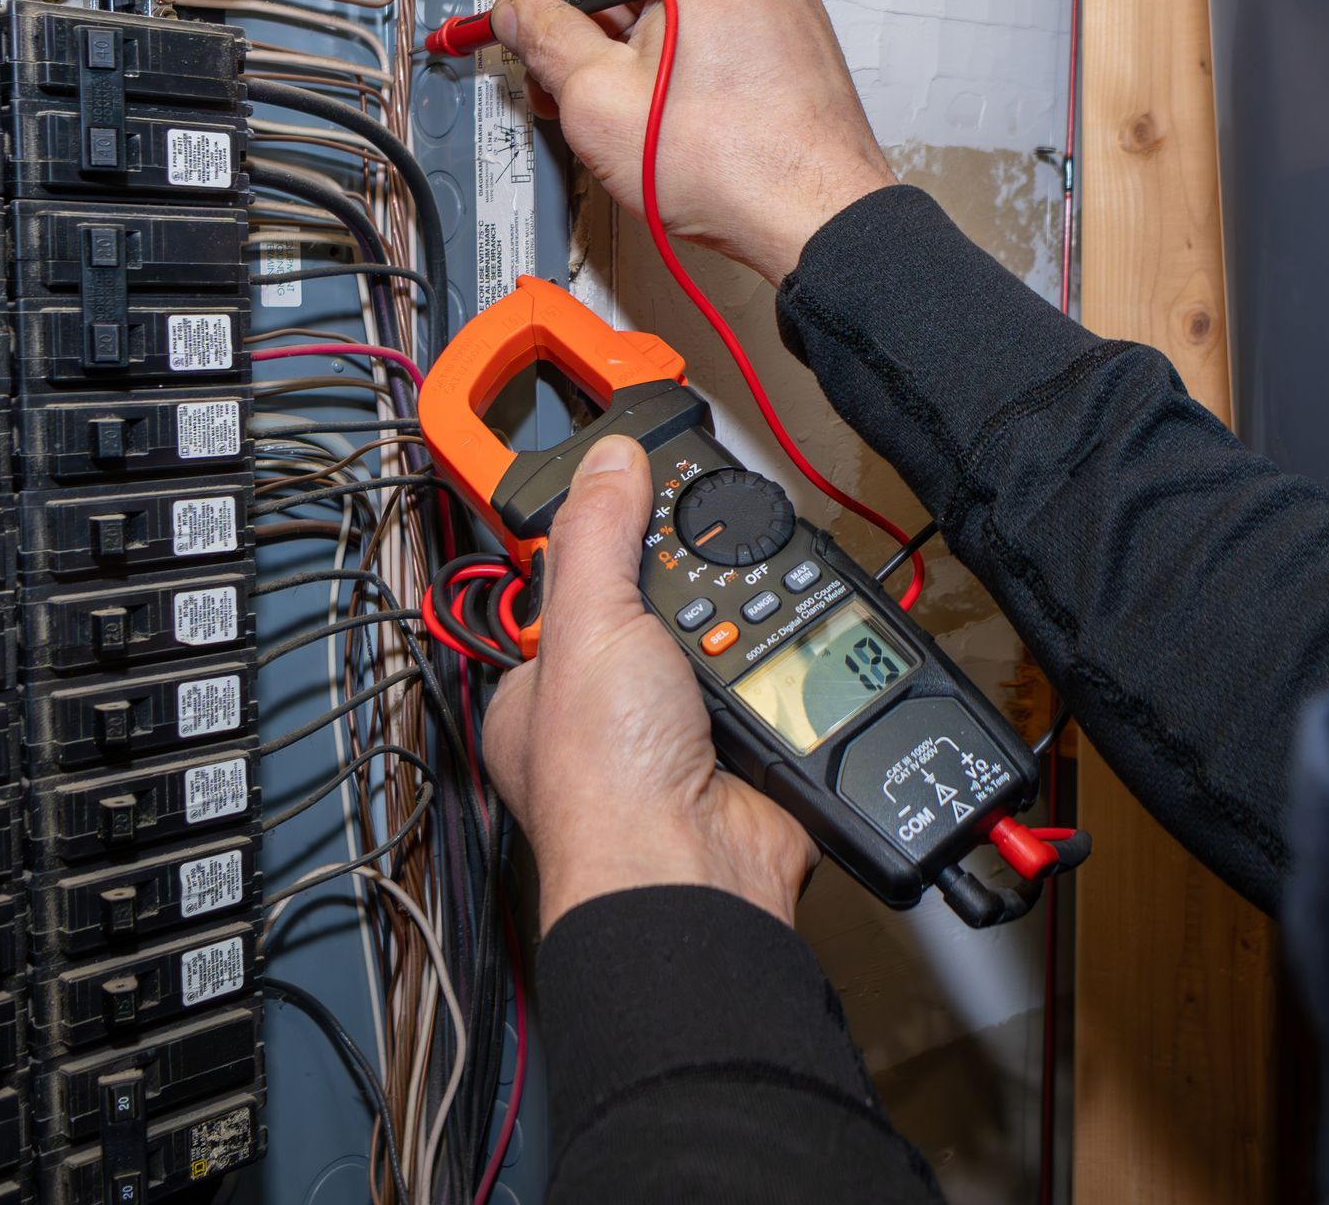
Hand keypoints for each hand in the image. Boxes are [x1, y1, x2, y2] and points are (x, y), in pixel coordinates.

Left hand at [482, 434, 816, 931]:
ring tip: (740, 622)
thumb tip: (608, 459)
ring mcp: (676, 738)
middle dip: (690, 591)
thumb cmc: (607, 779)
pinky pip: (773, 686)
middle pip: (658, 613)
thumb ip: (597, 533)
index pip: (573, 589)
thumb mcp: (590, 623)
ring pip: (721, 647)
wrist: (691, 869)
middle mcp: (606, 718)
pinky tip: (779, 664)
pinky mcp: (743, 754)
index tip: (647, 497)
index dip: (609, 543)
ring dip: (742, 634)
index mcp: (542, 689)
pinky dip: (786, 672)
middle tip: (706, 560)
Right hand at [485, 0, 895, 284]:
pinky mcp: (784, 43)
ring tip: (575, 94)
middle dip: (571, 10)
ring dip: (611, 40)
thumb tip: (518, 14)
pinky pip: (702, 27)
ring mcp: (776, 1)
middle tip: (529, 50)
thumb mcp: (600, 99)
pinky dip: (656, 55)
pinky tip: (628, 102)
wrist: (817, 222)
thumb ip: (544, 39)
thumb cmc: (738, 165)